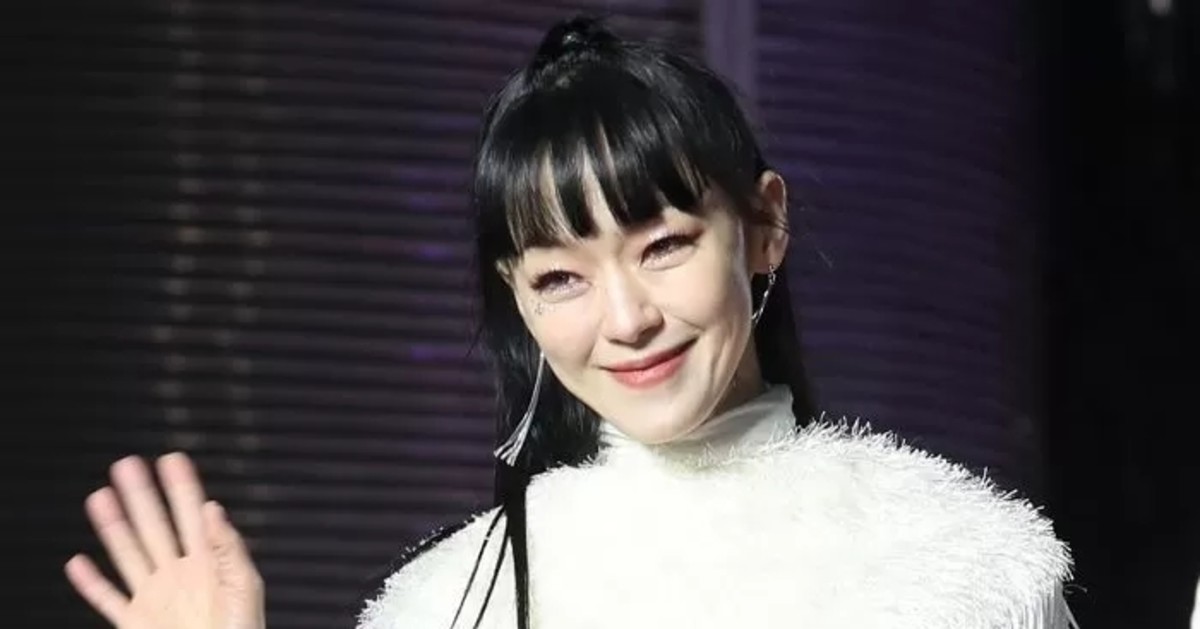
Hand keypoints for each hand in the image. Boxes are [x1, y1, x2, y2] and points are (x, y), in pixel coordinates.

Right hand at [65, 452, 265, 628]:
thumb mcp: (244, 585)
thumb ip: (228, 547)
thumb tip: (214, 508)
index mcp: (208, 563)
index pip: (192, 515)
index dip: (182, 487)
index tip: (172, 459)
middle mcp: (178, 574)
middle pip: (154, 526)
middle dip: (141, 495)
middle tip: (127, 464)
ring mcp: (155, 597)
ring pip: (128, 553)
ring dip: (113, 526)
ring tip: (101, 496)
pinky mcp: (135, 621)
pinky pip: (107, 599)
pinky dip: (90, 583)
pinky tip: (78, 562)